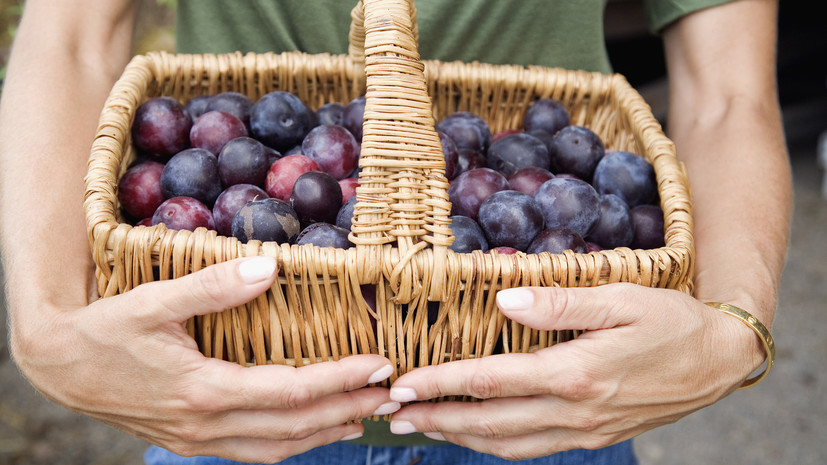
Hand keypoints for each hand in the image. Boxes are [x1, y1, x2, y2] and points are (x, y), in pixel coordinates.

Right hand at [10, 257, 398, 462]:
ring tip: (363, 415)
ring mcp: (198, 441)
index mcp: (203, 390)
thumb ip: (213, 287)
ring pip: (277, 449)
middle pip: (294, 428)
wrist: (58, 367)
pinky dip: (290, 444)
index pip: (291, 392)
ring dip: (324, 434)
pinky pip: (253, 452)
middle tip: (388, 393)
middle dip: (347, 410)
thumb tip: (269, 268)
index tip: (379, 365)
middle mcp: (205, 425)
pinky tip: (309, 430)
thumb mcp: (154, 301)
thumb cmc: (105, 330)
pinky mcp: (191, 442)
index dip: (340, 379)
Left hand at [386, 283, 763, 459]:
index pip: (490, 380)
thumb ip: (560, 303)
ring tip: (422, 429)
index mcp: (575, 374)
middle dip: (435, 419)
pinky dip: (495, 446)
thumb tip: (503, 299)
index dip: (440, 383)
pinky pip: (533, 449)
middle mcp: (574, 411)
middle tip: (392, 416)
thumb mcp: (621, 298)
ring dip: (459, 437)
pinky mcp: (593, 436)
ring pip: (507, 443)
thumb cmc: (671, 322)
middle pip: (488, 421)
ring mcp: (584, 430)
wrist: (719, 361)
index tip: (403, 385)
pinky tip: (476, 436)